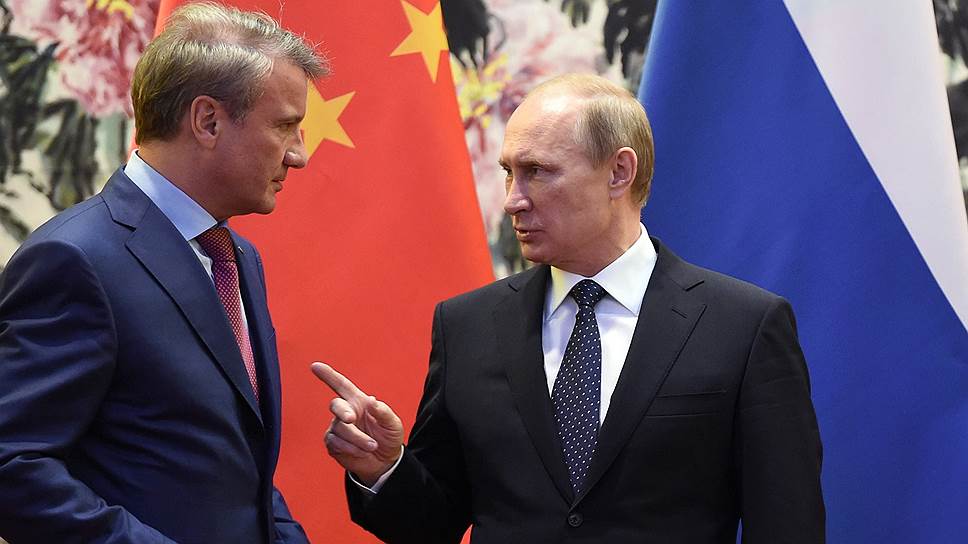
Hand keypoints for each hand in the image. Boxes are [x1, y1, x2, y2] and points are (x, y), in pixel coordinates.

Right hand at [311, 362, 403, 485]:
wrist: (385, 461)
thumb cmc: (388, 437)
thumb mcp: (393, 424)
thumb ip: (384, 412)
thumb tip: (372, 401)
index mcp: (358, 401)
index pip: (341, 385)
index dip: (328, 375)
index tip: (315, 366)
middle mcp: (345, 412)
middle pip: (335, 405)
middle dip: (343, 411)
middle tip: (352, 419)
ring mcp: (337, 428)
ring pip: (340, 428)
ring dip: (357, 438)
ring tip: (372, 446)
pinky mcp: (333, 444)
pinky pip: (336, 443)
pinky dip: (351, 448)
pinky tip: (362, 452)